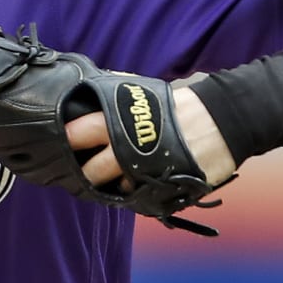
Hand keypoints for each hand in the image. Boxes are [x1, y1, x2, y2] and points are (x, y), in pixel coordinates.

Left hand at [66, 87, 236, 188]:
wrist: (223, 120)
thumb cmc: (182, 104)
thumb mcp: (144, 91)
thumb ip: (117, 91)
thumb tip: (91, 85)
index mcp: (120, 120)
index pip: (81, 131)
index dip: (68, 139)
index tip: (59, 142)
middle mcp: (128, 148)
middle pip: (92, 170)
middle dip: (83, 173)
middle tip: (80, 171)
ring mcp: (145, 171)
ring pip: (115, 188)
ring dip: (110, 186)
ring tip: (109, 180)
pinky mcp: (164, 188)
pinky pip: (139, 198)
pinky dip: (134, 194)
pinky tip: (133, 187)